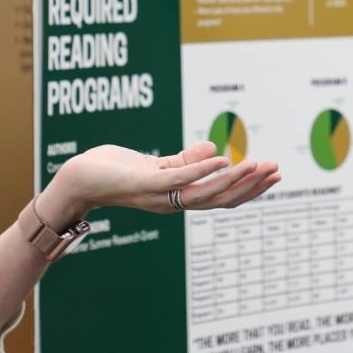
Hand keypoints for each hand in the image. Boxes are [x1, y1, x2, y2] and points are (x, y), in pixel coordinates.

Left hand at [40, 141, 279, 225]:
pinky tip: (221, 159)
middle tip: (276, 171)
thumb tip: (215, 148)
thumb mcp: (153, 164)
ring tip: (257, 165)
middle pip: (220, 200)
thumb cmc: (111, 171)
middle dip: (250, 187)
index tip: (272, 175)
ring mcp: (159, 196)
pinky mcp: (145, 184)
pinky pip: (179, 180)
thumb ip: (183, 160)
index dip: (248, 189)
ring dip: (234, 180)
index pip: (220, 198)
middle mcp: (171, 203)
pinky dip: (202, 171)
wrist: (77, 180)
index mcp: (177, 199)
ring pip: (205, 193)